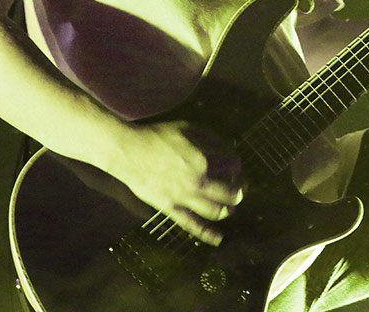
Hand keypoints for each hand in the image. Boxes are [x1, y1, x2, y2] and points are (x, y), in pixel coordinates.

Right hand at [110, 120, 242, 245]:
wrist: (129, 151)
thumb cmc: (158, 137)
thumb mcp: (188, 128)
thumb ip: (210, 138)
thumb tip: (230, 148)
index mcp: (204, 159)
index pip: (233, 165)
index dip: (237, 165)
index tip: (235, 165)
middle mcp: (198, 180)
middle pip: (230, 191)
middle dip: (239, 190)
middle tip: (239, 190)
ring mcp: (184, 197)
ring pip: (215, 210)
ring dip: (228, 210)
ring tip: (231, 208)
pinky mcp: (171, 208)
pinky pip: (192, 225)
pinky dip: (207, 234)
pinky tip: (219, 239)